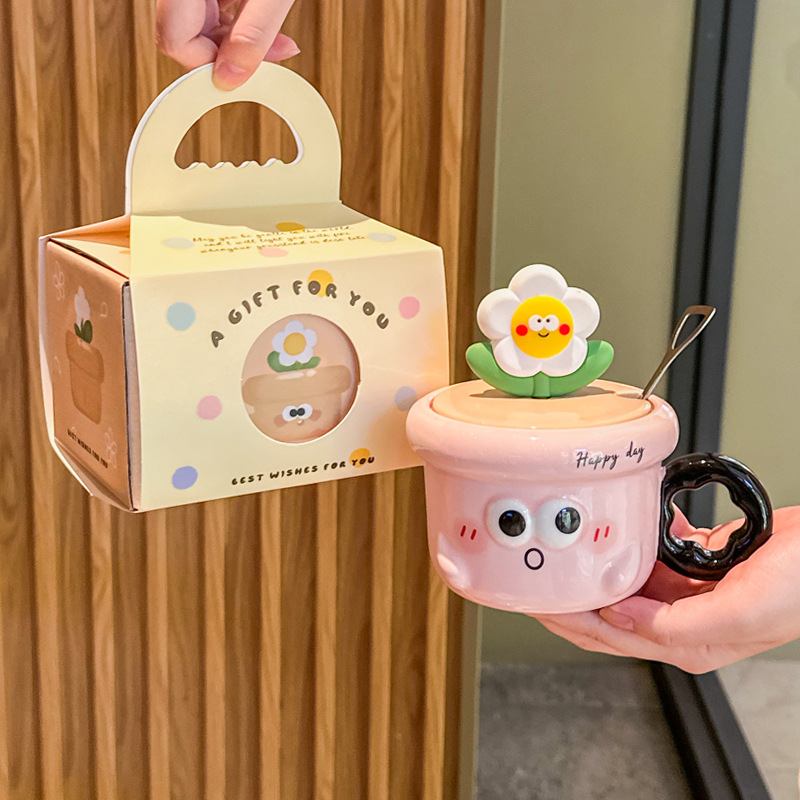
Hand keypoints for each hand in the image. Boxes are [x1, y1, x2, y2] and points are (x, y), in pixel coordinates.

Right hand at [157, 0, 298, 89]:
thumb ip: (252, 35)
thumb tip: (230, 80)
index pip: (175, 41)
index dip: (209, 64)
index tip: (243, 73)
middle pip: (186, 38)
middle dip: (231, 56)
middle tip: (273, 55)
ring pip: (199, 29)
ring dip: (238, 43)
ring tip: (277, 40)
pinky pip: (211, 13)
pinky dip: (238, 26)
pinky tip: (262, 22)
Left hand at [533, 506, 799, 673]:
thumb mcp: (741, 615)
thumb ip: (675, 626)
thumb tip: (619, 618)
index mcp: (687, 643)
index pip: (612, 637)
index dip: (571, 621)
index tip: (538, 603)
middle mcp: (681, 622)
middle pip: (609, 614)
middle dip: (571, 599)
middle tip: (536, 580)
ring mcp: (688, 593)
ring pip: (627, 582)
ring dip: (598, 567)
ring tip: (565, 552)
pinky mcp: (697, 565)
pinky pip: (654, 552)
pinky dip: (638, 538)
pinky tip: (627, 526)